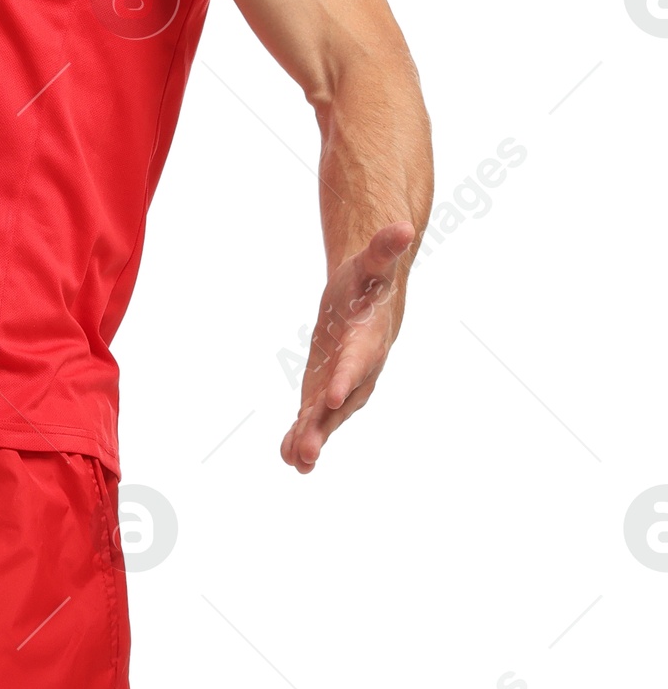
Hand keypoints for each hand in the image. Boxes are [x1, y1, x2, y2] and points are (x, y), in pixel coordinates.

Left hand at [282, 222, 413, 474]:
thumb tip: (402, 226)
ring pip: (327, 417)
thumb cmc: (370, 279)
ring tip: (294, 461)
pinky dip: (303, 436)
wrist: (373, 301)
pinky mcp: (327, 390)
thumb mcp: (373, 262)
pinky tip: (287, 457)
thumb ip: (384, 249)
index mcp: (368, 340)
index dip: (346, 379)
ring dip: (311, 439)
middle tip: (305, 450)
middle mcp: (359, 370)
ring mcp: (343, 384)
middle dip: (324, 425)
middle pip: (341, 401)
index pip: (357, 362)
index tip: (332, 400)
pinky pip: (316, 416)